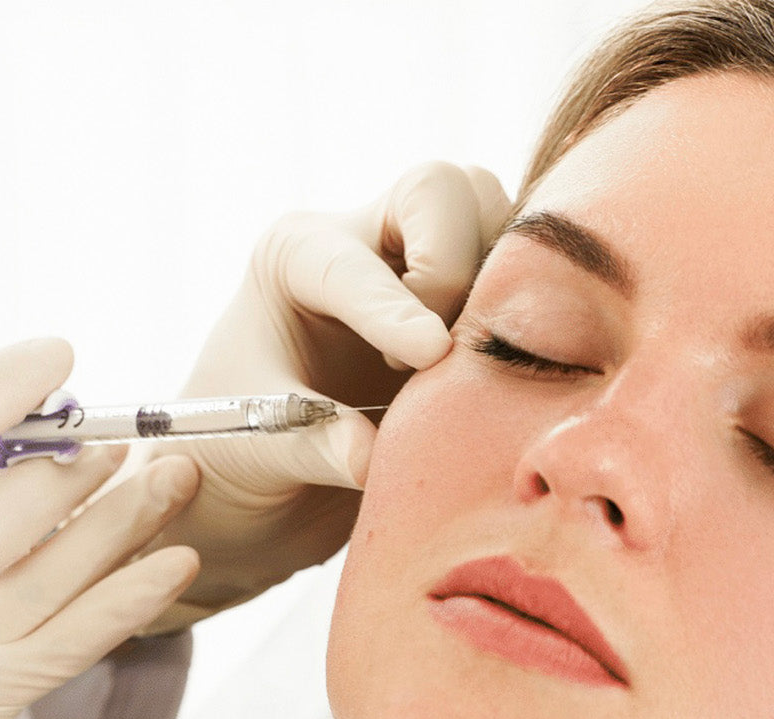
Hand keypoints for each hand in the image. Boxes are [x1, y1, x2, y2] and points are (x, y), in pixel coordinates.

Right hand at [0, 338, 199, 718]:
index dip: (8, 383)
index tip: (58, 354)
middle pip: (18, 496)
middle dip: (84, 456)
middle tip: (123, 437)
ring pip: (61, 563)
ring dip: (131, 514)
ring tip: (174, 476)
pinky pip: (72, 639)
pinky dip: (131, 597)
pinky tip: (178, 562)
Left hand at [138, 161, 511, 630]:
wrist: (262, 472)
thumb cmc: (238, 445)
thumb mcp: (253, 448)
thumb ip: (308, 445)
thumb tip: (367, 455)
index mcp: (295, 254)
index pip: (356, 262)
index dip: (396, 307)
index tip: (429, 353)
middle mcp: (366, 237)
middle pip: (444, 190)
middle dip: (453, 266)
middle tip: (428, 359)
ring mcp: (428, 260)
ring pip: (500, 218)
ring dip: (504, 285)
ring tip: (462, 367)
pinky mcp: (475, 298)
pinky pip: (532, 274)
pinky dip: (535, 312)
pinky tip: (505, 373)